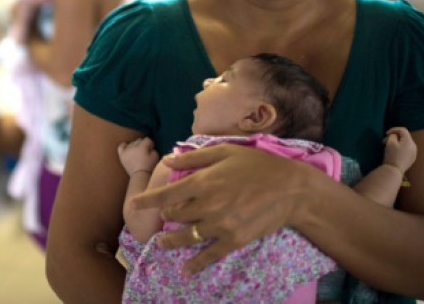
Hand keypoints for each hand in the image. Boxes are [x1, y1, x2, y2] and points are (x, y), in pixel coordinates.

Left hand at [117, 137, 157, 174]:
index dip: (150, 144)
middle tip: (145, 151)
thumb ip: (153, 149)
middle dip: (143, 144)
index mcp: (142, 146)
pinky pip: (121, 146)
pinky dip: (124, 145)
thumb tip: (149, 147)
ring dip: (135, 146)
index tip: (151, 149)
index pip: (147, 139)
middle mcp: (134, 146)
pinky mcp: (122, 155)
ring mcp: (127, 150)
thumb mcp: (156, 156)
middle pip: (139, 140)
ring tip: (137, 152)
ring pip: (131, 143)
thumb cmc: (149, 166)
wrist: (139, 175)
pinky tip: (127, 147)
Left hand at [129, 143, 315, 274]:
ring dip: (171, 240)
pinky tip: (186, 271)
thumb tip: (169, 161)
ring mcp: (219, 225)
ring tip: (162, 243)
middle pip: (176, 215)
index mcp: (202, 182)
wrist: (290, 189)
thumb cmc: (257, 165)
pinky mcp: (233, 240)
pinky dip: (196, 264)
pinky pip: (209, 255)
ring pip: (186, 236)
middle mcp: (207, 205)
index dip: (147, 201)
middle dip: (167, 215)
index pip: (166, 194)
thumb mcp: (225, 152)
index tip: (133, 204)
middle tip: (166, 215)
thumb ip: (195, 158)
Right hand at [383, 127, 416, 171]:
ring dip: (397, 143)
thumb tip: (395, 135)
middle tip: (385, 141)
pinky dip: (400, 148)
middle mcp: (414, 146)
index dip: (394, 129)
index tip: (386, 133)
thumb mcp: (390, 143)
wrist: (394, 171)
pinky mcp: (412, 159)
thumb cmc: (392, 156)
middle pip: (404, 137)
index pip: (403, 130)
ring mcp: (414, 153)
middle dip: (394, 137)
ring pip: (405, 143)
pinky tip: (394, 153)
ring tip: (388, 147)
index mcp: (409, 141)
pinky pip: (406, 150)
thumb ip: (392, 136)